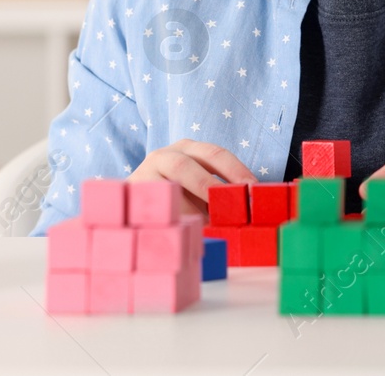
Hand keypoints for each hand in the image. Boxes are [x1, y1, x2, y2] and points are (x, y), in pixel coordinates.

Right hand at [127, 140, 256, 218]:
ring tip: (205, 228)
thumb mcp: (198, 191)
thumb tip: (250, 213)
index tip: (253, 190)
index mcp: (189, 150)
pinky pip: (151, 205)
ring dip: (187, 209)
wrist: (131, 203)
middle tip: (226, 207)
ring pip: (166, 188)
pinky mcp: (131, 192)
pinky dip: (168, 220)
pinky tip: (180, 234)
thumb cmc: (176, 197)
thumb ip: (219, 197)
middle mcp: (165, 155)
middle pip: (186, 165)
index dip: (236, 170)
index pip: (215, 154)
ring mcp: (144, 172)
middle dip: (208, 186)